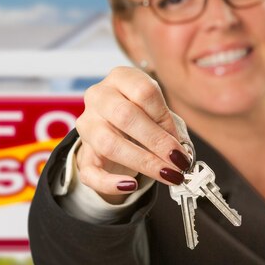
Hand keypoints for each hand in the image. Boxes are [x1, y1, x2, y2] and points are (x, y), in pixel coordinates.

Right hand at [75, 67, 191, 203]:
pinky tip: (131, 186)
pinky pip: (91, 172)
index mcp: (119, 78)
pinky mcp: (82, 154)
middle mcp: (98, 97)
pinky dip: (110, 182)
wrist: (114, 129)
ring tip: (166, 174)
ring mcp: (87, 126)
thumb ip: (168, 127)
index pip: (143, 92)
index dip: (164, 118)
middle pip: (124, 115)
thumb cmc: (141, 117)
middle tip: (178, 160)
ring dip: (142, 161)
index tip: (179, 140)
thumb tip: (181, 153)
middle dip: (156, 141)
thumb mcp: (156, 112)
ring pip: (108, 143)